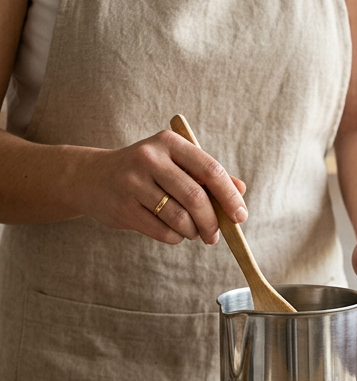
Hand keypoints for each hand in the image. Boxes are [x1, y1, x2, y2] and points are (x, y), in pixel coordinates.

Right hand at [79, 130, 248, 244]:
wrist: (91, 177)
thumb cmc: (146, 171)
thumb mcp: (175, 163)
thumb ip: (207, 174)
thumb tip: (241, 189)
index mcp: (169, 142)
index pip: (210, 170)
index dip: (230, 196)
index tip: (240, 216)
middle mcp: (149, 158)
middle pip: (195, 197)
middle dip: (213, 222)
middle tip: (216, 235)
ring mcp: (132, 182)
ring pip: (179, 217)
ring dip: (194, 231)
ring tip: (195, 233)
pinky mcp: (122, 206)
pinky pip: (162, 231)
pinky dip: (176, 237)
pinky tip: (176, 233)